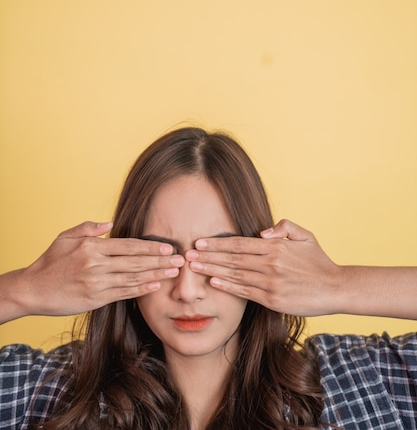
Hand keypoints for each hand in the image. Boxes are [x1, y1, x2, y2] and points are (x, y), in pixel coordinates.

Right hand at [0, 222, 184, 322]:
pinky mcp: (95, 299)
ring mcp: (97, 284)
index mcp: (91, 247)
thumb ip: (89, 228)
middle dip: (160, 261)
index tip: (167, 247)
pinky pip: (123, 293)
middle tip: (180, 260)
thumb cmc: (50, 261)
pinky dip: (140, 290)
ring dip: (156, 275)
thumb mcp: (66, 237)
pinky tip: (155, 286)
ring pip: (133, 278)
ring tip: (174, 272)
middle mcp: (96, 265)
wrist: (33, 289)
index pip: (128, 246)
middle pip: (135, 262)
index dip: (150, 247)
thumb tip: (110, 224)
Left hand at [185, 219, 341, 315]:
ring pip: (235, 274)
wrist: (336, 288)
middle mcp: (270, 263)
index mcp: (275, 246)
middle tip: (187, 255)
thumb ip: (284, 227)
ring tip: (194, 268)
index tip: (200, 242)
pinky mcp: (273, 299)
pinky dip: (228, 287)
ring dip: (212, 271)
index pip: (239, 243)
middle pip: (232, 258)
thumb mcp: (305, 236)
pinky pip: (245, 292)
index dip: (217, 243)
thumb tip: (263, 232)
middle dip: (208, 256)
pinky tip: (213, 283)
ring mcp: (271, 282)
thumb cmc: (319, 261)